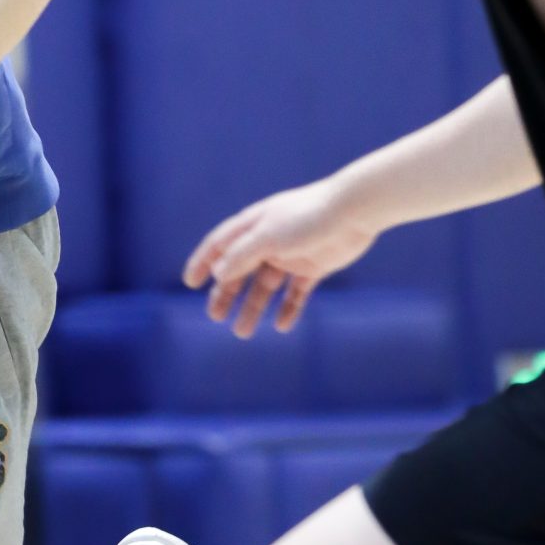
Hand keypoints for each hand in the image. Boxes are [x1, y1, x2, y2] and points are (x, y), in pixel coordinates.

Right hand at [183, 177, 378, 337]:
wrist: (354, 211)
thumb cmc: (307, 217)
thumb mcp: (266, 237)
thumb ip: (240, 255)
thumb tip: (218, 274)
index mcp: (253, 225)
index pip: (220, 245)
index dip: (203, 261)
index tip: (190, 282)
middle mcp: (269, 240)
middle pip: (240, 270)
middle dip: (226, 294)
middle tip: (214, 317)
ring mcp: (291, 254)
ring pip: (265, 286)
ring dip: (252, 308)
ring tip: (242, 332)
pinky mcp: (313, 266)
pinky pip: (295, 293)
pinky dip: (287, 309)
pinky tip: (281, 326)